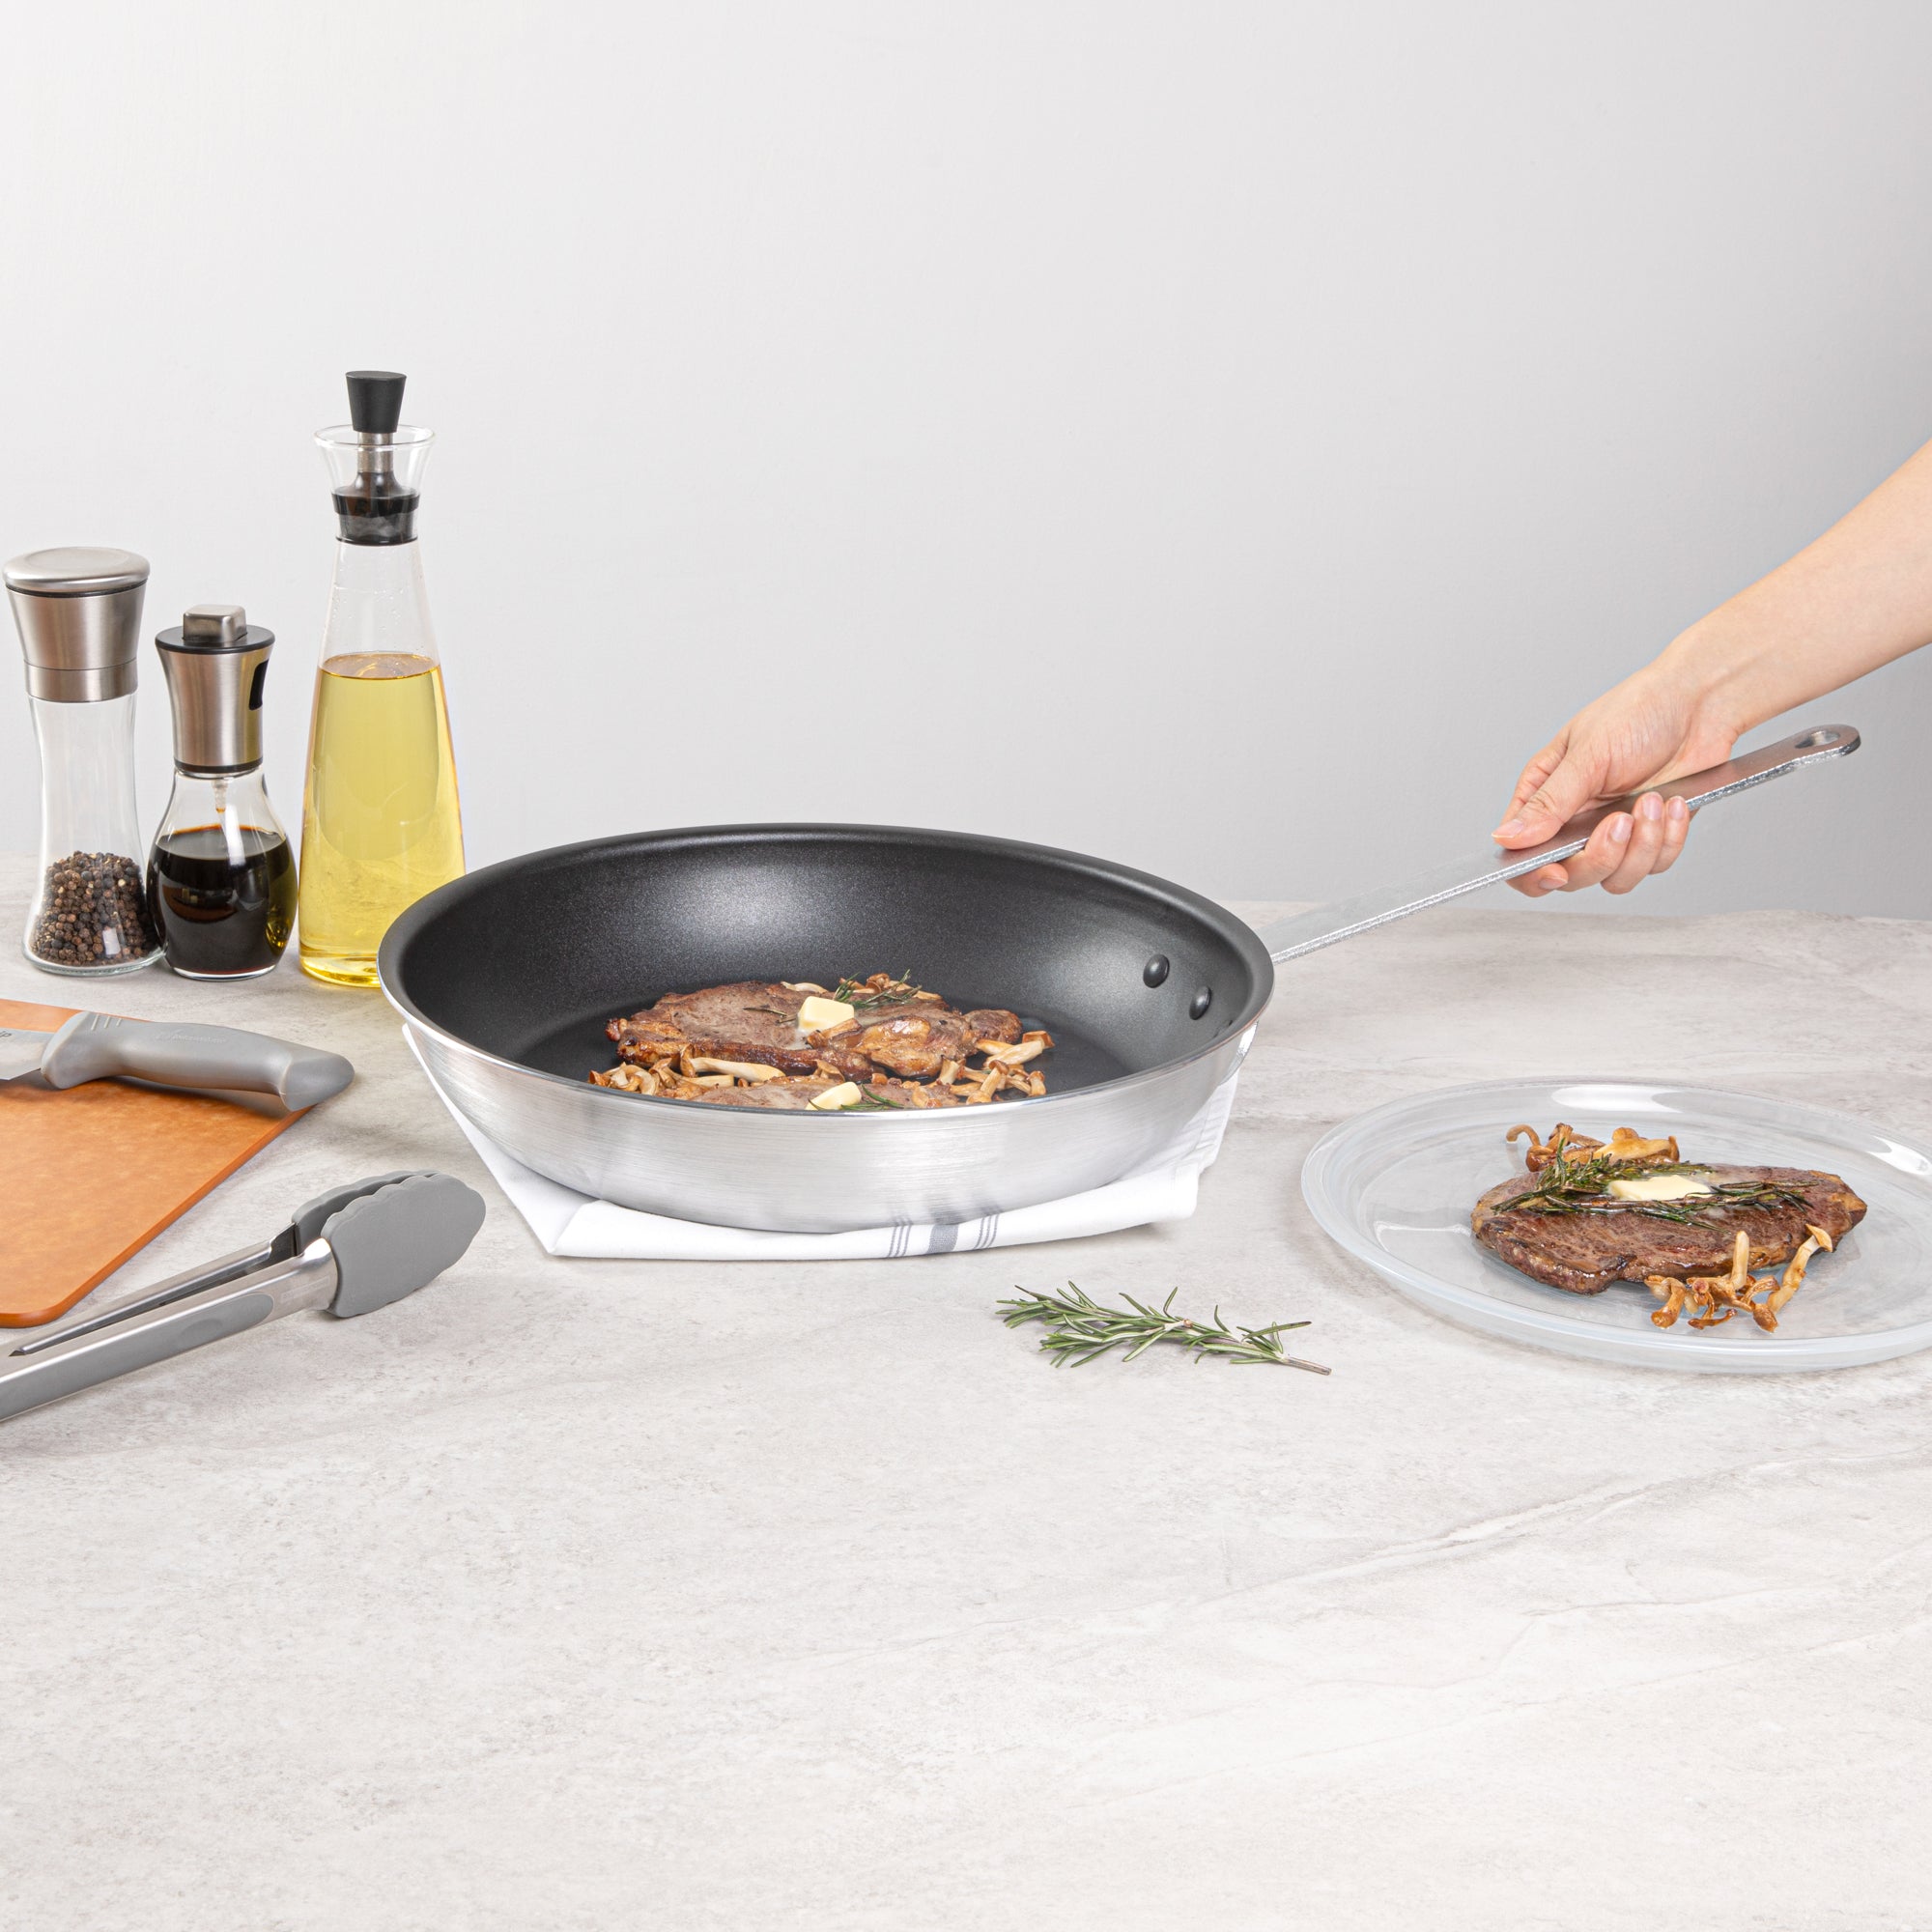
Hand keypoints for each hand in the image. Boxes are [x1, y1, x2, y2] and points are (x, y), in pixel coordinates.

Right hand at [1493, 660, 1742, 894]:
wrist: (1700, 703)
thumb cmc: (1638, 711)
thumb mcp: (1586, 756)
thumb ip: (1548, 803)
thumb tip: (1507, 838)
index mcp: (1545, 796)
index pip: (1520, 854)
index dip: (1532, 873)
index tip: (1556, 871)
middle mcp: (1575, 820)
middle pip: (1571, 876)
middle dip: (1601, 857)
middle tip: (1620, 822)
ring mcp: (1613, 832)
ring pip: (1616, 878)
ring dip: (1641, 846)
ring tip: (1652, 802)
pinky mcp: (1652, 837)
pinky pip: (1655, 865)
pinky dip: (1669, 838)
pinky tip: (1673, 803)